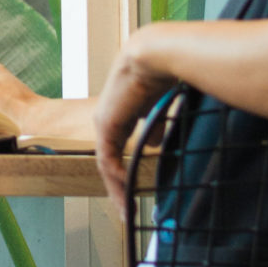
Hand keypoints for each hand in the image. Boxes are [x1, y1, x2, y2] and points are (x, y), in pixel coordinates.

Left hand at [91, 44, 168, 218]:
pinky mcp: (106, 125)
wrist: (155, 56)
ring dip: (116, 188)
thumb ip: (156, 125)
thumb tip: (156, 143)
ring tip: (126, 211)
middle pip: (109, 159)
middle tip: (127, 209)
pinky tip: (126, 192)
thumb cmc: (163, 72)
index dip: (126, 169)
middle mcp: (108, 118)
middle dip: (118, 186)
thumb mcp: (160, 106)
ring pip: (107, 164)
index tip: (135, 187)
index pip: (119, 147)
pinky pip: (108, 159)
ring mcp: (104, 122)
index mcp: (121, 112)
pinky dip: (116, 178)